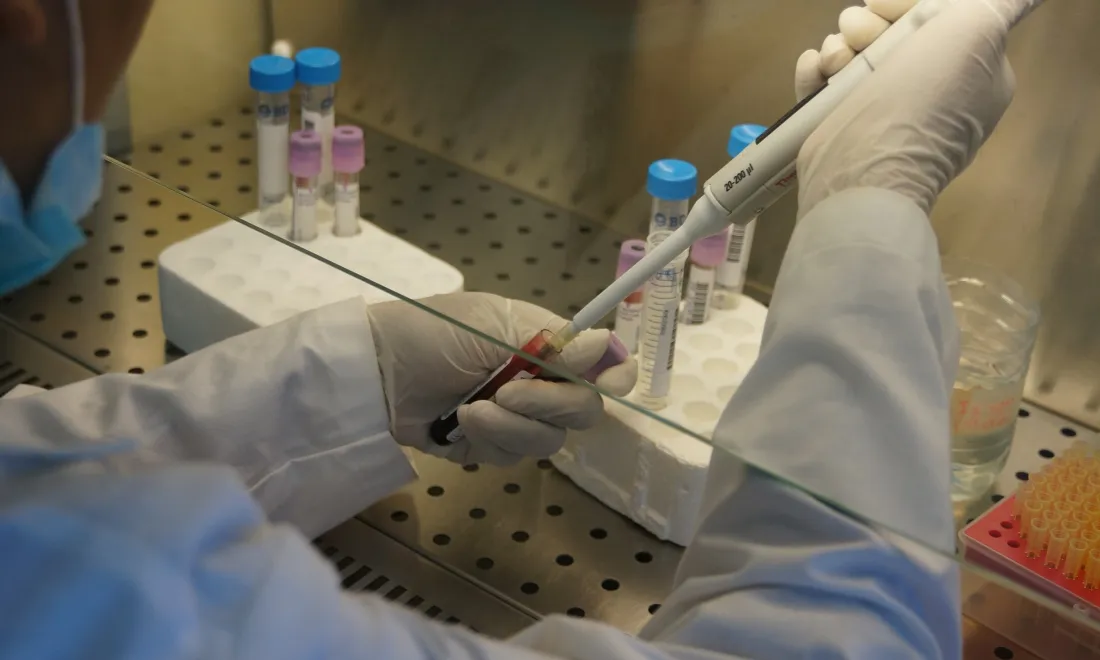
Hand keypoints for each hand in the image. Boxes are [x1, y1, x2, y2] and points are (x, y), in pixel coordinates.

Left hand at [366, 292, 636, 465]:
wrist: (374, 371)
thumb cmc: (431, 331)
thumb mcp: (492, 324)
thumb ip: (550, 342)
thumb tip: (603, 343)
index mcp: (545, 344)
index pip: (601, 364)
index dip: (615, 374)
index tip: (612, 383)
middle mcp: (540, 382)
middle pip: (584, 410)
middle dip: (550, 404)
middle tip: (509, 391)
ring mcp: (516, 418)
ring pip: (550, 440)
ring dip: (512, 425)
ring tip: (471, 409)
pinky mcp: (490, 447)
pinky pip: (513, 456)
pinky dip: (490, 440)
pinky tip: (459, 422)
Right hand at [794, 0, 1043, 215]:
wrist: (867, 170)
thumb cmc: (923, 100)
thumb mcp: (979, 32)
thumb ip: (1003, 4)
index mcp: (972, 73)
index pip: (940, 19)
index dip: (906, 4)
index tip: (883, 4)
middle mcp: (929, 92)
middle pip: (893, 34)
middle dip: (868, 25)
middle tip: (858, 34)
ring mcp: (882, 114)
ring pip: (855, 57)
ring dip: (838, 47)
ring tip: (834, 61)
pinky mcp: (841, 128)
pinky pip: (826, 85)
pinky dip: (816, 72)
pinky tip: (815, 68)